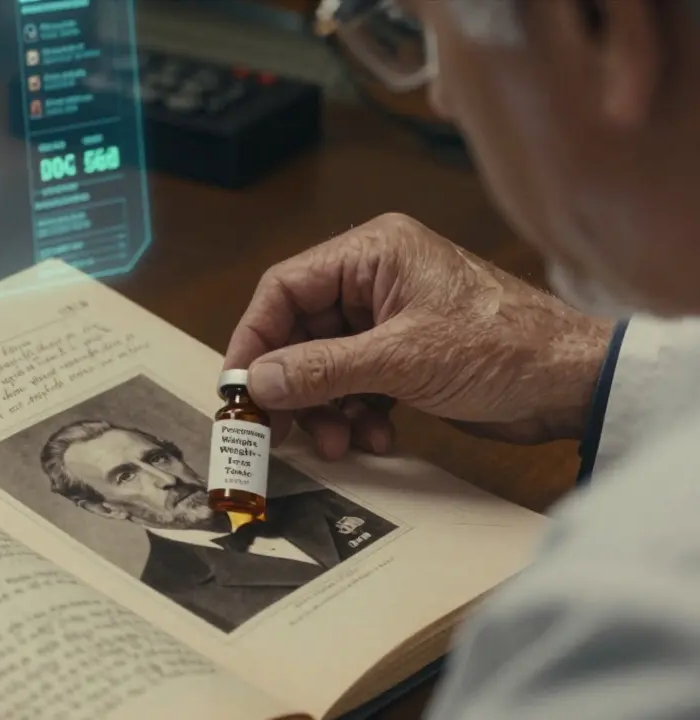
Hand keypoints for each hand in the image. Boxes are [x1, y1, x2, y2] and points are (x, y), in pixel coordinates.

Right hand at [225, 213, 614, 456]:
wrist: (574, 384)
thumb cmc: (507, 349)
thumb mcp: (402, 360)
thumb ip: (322, 369)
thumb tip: (257, 382)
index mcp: (373, 253)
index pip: (285, 287)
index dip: (255, 338)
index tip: (239, 386)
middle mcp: (376, 278)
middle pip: (301, 331)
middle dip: (293, 384)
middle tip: (279, 427)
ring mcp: (390, 318)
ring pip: (325, 364)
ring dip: (325, 407)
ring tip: (338, 441)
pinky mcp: (405, 354)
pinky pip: (355, 383)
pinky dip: (355, 413)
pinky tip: (375, 437)